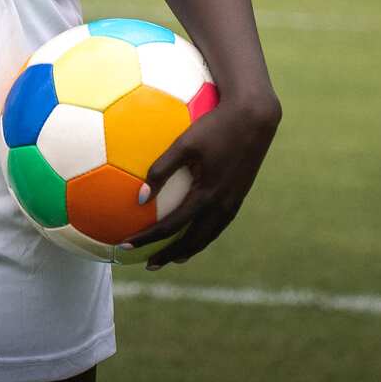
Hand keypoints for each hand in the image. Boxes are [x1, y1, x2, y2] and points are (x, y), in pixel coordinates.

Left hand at [122, 92, 280, 269]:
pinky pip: (218, 225)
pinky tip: (195, 229)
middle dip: (170, 254)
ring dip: (189, 249)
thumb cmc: (214, 126)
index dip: (147, 238)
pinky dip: (203, 235)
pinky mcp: (239, 196)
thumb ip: (161, 169)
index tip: (126, 244)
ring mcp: (233, 203)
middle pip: (192, 241)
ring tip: (173, 256)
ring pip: (208, 236)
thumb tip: (139, 198)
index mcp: (207, 196)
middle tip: (150, 263)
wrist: (254, 118)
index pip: (171, 226)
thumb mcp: (184, 143)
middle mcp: (222, 206)